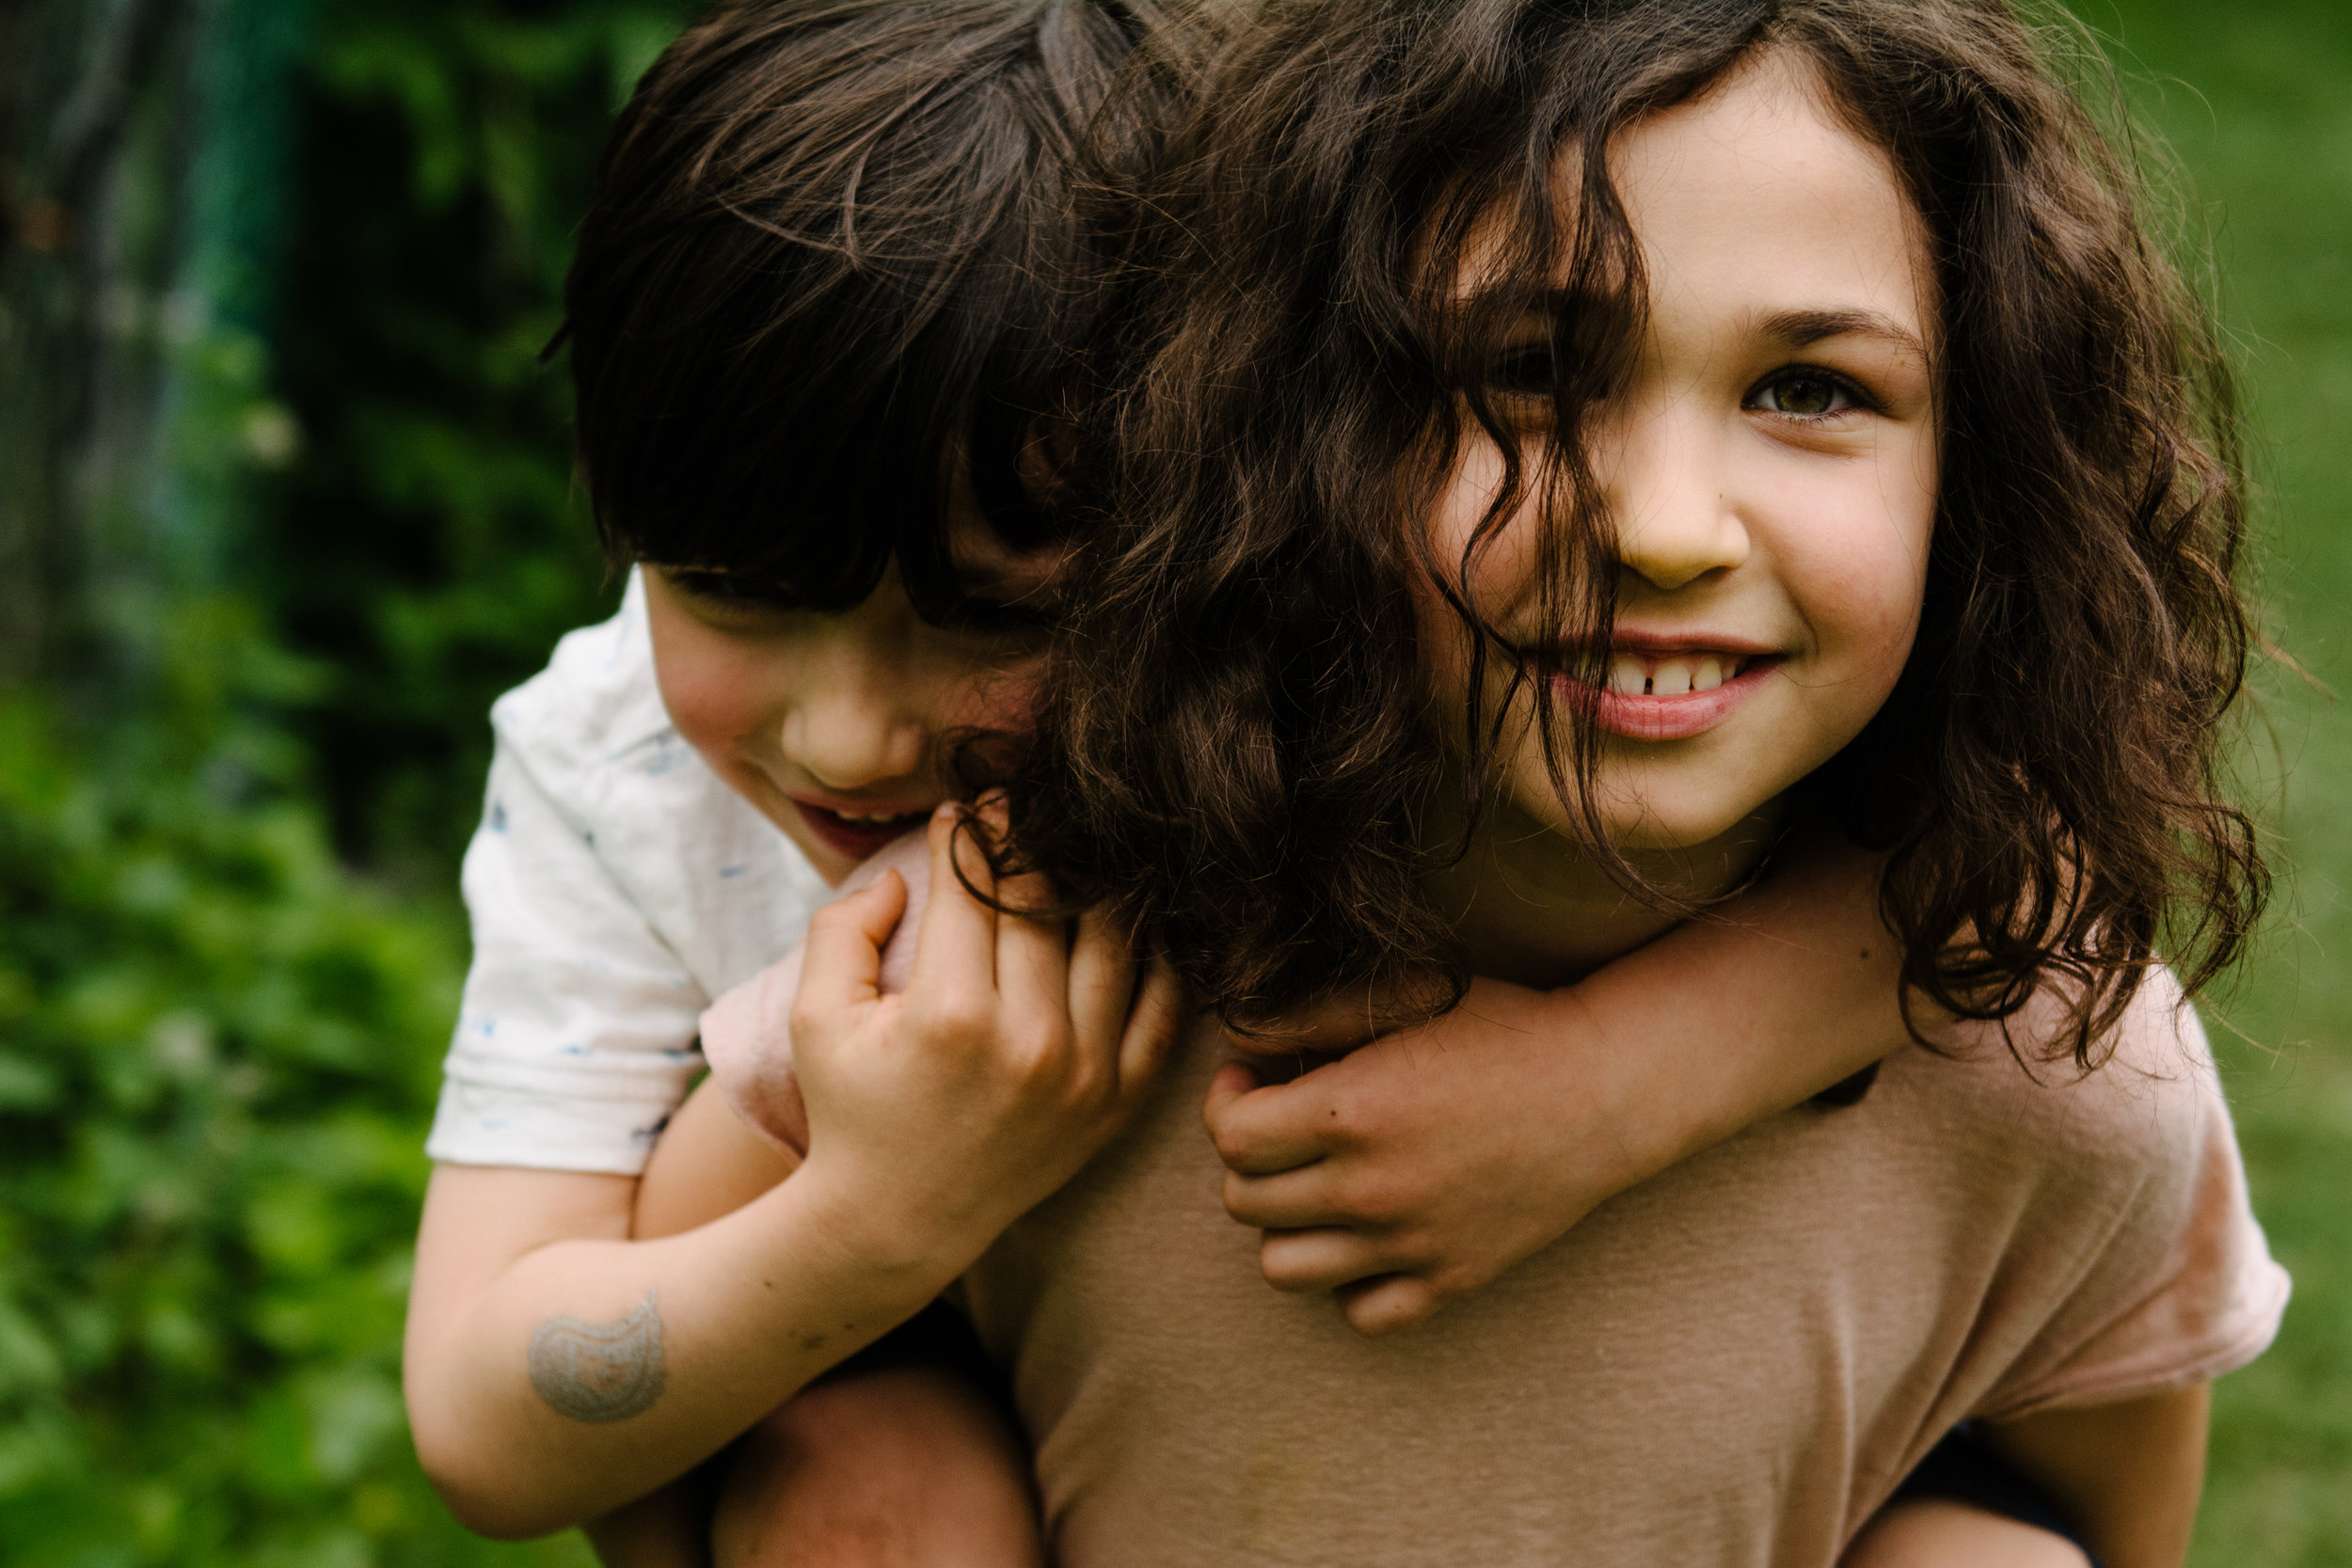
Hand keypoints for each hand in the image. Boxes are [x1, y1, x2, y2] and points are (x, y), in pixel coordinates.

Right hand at [791, 802, 1183, 1278]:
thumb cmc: (852, 1110)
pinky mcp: (1116, 1102)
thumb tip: (906, 874)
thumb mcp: (815, 1018)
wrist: (896, 1222)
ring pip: (1113, 939)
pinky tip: (1132, 921)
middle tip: (1022, 816)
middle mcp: (1028, 1041)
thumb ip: (842, 930)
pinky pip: (1163, 1007)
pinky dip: (1158, 956)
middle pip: (1046, 902)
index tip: (966, 810)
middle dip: (1029, 845)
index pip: (972, 888)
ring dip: (1099, 885)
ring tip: (1077, 856)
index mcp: (949, 1013)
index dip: (967, 835)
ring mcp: (1084, 1074)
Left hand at [1203, 975, 1642, 1336]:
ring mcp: (1409, 1244)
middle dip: (1249, 1159)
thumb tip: (1237, 1037)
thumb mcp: (1404, 996)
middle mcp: (1369, 1188)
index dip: (1227, 1102)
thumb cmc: (1506, 1028)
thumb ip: (1307, 1014)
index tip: (1254, 1078)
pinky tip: (1371, 1234)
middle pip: (1243, 1202)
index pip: (1229, 1138)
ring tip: (1315, 1186)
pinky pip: (1362, 1313)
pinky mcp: (1451, 1279)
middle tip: (1284, 1125)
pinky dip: (1352, 1282)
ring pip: (1283, 1269)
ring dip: (1286, 1226)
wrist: (1606, 1087)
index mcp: (1349, 1113)